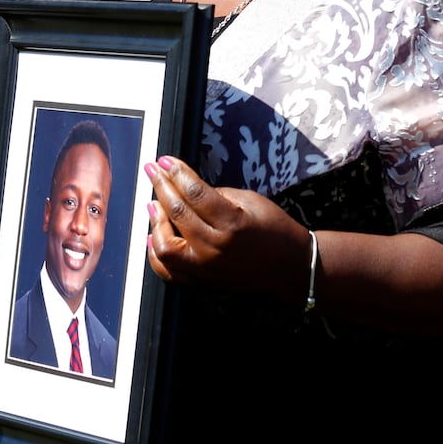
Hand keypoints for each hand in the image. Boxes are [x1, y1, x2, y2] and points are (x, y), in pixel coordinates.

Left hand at [144, 156, 309, 303]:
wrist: (289, 266)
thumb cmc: (274, 230)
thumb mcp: (250, 200)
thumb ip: (216, 194)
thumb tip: (186, 187)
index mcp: (232, 223)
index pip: (194, 193)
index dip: (176, 173)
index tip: (165, 161)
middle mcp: (216, 248)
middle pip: (177, 213)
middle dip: (161, 186)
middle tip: (153, 171)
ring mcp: (206, 268)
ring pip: (165, 245)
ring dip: (155, 220)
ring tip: (154, 203)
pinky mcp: (202, 281)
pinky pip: (169, 271)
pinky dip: (155, 253)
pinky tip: (153, 235)